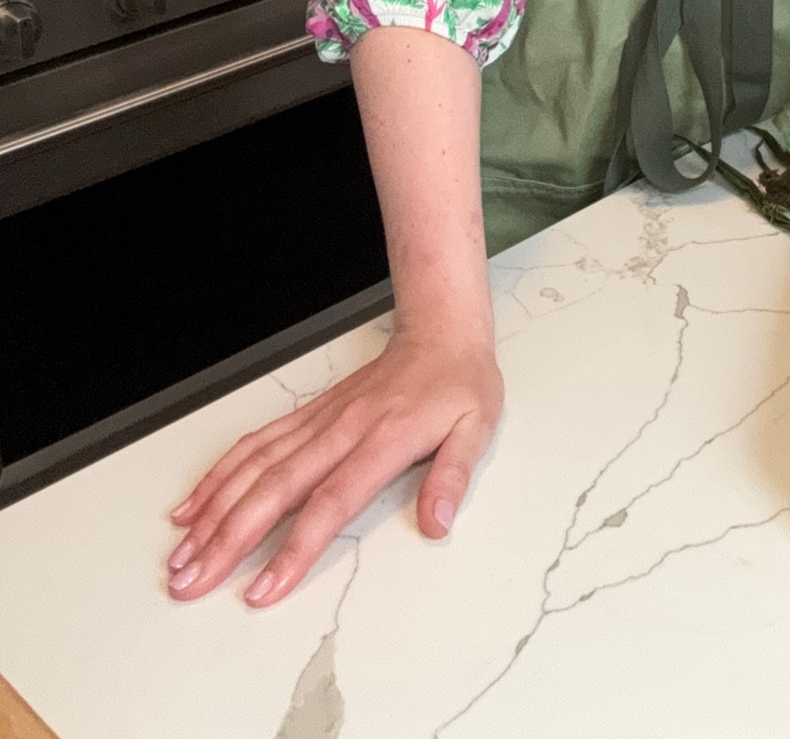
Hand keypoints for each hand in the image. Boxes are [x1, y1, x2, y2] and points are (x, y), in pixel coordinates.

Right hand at [164, 325, 503, 606]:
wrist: (440, 331)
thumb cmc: (458, 384)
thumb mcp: (477, 428)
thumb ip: (453, 477)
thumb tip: (436, 524)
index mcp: (382, 440)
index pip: (329, 503)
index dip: (293, 549)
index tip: (262, 589)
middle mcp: (340, 430)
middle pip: (274, 489)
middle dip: (228, 539)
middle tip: (190, 582)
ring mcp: (318, 421)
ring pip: (253, 466)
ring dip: (213, 511)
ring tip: (180, 555)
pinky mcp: (307, 415)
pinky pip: (255, 444)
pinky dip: (218, 474)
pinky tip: (192, 505)